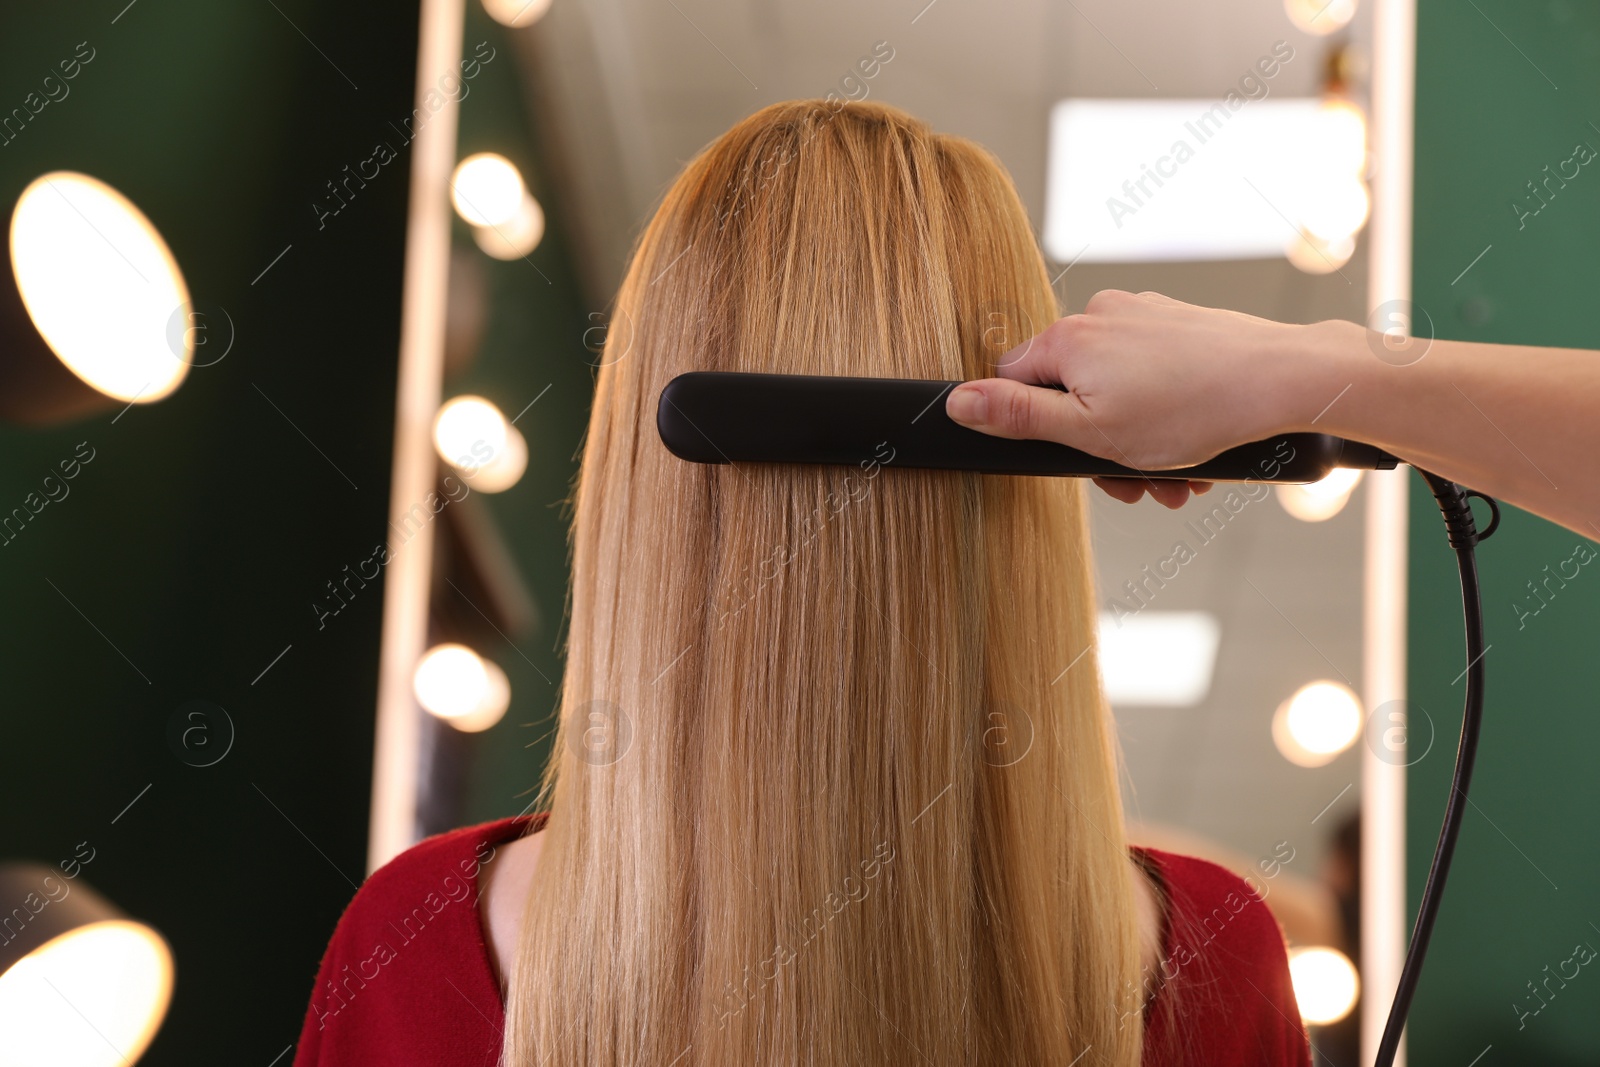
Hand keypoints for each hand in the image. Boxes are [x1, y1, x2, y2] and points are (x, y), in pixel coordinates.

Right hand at [946, 289, 1313, 505]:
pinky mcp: (1179, 324)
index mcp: (1067, 340)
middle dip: (1099, 448)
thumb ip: (1017, 419)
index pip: (1012, 382)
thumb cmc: (1191, 409)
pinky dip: (1165, 416)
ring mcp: (1143, 317)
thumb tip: (957, 403)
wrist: (1282, 380)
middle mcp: (1101, 315)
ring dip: (1138, 444)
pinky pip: (1152, 376)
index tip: (1075, 461)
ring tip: (1174, 480)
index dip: (1035, 431)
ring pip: (1116, 390)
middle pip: (1070, 392)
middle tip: (1138, 488)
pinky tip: (1193, 451)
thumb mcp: (1090, 433)